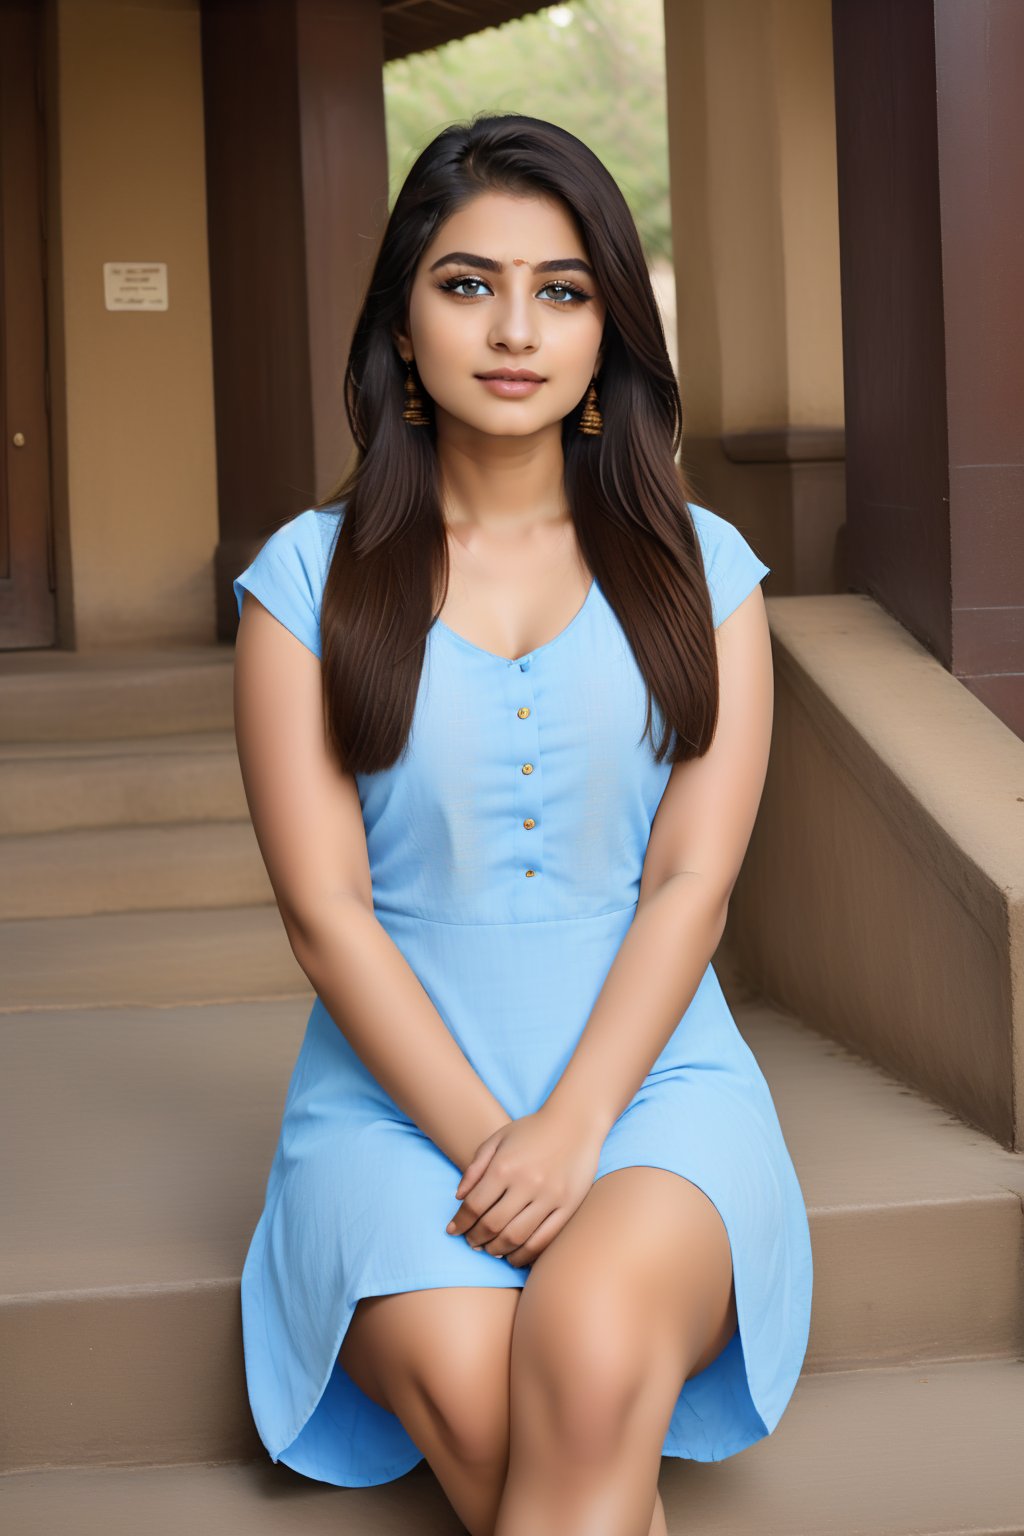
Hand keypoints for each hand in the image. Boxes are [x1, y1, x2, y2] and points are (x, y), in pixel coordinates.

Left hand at [444, 1104, 605, 1266]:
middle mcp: (526, 1183)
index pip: (474, 1205)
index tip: (453, 1230)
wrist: (575, 1121)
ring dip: (497, 1250)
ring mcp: (549, 1197)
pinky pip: (543, 1240)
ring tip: (489, 1249)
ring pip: (516, 1237)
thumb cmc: (532, 1129)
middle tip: (470, 1242)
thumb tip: (459, 1198)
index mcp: (505, 1166)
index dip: (460, 1222)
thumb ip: (475, 1167)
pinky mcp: (568, 1207)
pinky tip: (514, 1256)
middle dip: (475, 1238)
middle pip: (492, 1225)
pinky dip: (525, 1254)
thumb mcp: (498, 1138)